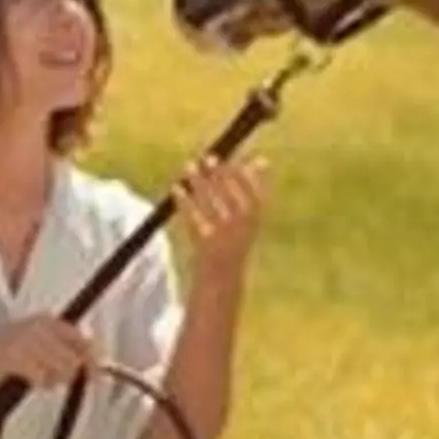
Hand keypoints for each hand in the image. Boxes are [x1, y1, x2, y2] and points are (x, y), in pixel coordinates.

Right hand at [0, 315, 93, 388]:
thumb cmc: (0, 356)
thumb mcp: (33, 346)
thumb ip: (60, 350)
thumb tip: (89, 363)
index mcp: (44, 320)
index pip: (79, 337)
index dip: (91, 358)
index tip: (97, 374)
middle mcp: (38, 326)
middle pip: (73, 358)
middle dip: (67, 374)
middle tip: (52, 379)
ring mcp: (26, 340)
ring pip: (60, 370)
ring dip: (49, 380)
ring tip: (33, 376)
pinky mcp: (15, 355)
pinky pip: (41, 378)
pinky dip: (35, 383)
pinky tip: (23, 378)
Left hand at [171, 154, 266, 275]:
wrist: (222, 281)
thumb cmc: (235, 243)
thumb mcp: (249, 220)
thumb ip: (253, 189)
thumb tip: (262, 159)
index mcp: (255, 221)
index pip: (253, 191)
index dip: (241, 173)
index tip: (230, 159)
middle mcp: (241, 228)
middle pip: (229, 193)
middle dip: (218, 173)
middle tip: (207, 157)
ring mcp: (222, 236)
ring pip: (209, 200)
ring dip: (198, 180)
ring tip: (189, 166)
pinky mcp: (203, 243)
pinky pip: (192, 216)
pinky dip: (183, 200)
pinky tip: (176, 188)